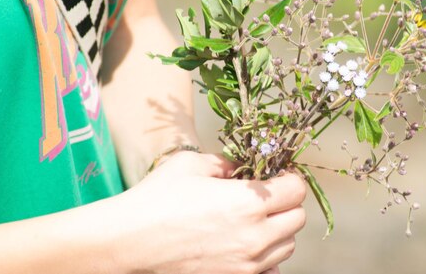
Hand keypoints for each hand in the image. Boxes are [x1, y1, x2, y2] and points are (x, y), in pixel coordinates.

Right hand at [105, 151, 306, 273]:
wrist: (128, 242)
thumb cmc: (157, 199)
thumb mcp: (192, 164)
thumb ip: (225, 163)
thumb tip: (240, 169)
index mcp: (247, 202)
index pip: (297, 190)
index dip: (289, 178)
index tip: (277, 175)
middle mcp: (254, 236)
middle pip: (298, 219)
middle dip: (287, 203)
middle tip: (266, 196)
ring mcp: (246, 264)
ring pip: (287, 246)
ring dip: (278, 230)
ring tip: (253, 219)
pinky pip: (270, 269)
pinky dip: (267, 257)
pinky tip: (246, 244)